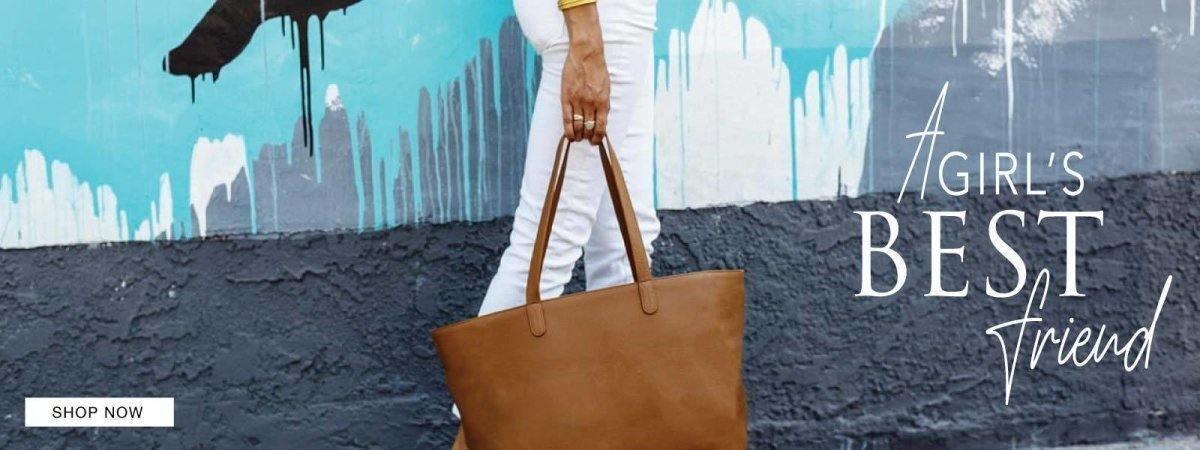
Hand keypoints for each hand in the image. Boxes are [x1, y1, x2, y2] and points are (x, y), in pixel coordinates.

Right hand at [561, 4, 609, 144]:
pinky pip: (567, 118)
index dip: (598, 137)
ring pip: (577, 125)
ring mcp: (578, 101)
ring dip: (578, 135)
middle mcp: (591, 104)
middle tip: (586, 140)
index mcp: (603, 102)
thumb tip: (601, 119)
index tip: (596, 141)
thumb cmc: (598, 70)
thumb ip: (604, 104)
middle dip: (588, 137)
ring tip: (577, 139)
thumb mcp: (606, 88)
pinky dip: (568, 129)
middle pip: (588, 128)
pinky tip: (570, 136)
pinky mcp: (566, 97)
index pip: (600, 126)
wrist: (587, 55)